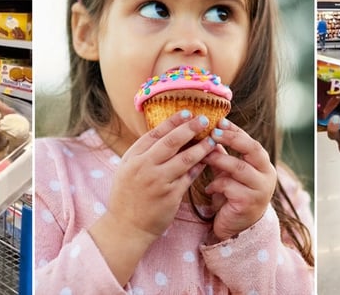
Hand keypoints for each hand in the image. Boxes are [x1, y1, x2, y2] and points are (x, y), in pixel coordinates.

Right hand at [104, 110, 217, 243]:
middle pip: (171, 142)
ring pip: (185, 159)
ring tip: (213, 139)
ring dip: (201, 147)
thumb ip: (144, 153)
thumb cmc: (127, 196)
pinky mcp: (170, 196)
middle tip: (205, 119)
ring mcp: (158, 182)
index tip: (187, 112)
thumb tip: (166, 134)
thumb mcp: (127, 170)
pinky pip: (189, 177)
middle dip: (190, 128)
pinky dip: (199, 167)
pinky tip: (207, 161)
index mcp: (132, 157)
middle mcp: (144, 167)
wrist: (125, 227)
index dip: (173, 121)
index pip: (155, 133)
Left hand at [201, 119, 276, 240]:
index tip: (219, 121)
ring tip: (204, 156)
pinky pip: (230, 186)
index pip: (251, 141)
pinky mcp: (249, 203)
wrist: (237, 229)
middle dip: (232, 139)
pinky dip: (216, 184)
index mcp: (263, 164)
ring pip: (239, 167)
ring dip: (219, 159)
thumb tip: (209, 132)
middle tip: (213, 132)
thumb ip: (222, 154)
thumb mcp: (228, 172)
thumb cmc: (233, 196)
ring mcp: (260, 190)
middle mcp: (267, 175)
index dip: (235, 131)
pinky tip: (209, 189)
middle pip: (252, 149)